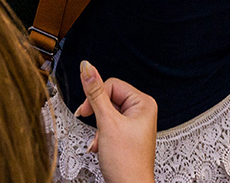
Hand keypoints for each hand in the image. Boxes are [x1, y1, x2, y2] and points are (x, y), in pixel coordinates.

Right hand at [75, 60, 156, 182]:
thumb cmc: (127, 162)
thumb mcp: (107, 123)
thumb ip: (95, 93)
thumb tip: (87, 67)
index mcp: (143, 103)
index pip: (112, 85)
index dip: (96, 98)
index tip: (86, 112)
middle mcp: (141, 111)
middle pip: (108, 99)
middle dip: (98, 117)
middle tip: (96, 129)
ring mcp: (134, 124)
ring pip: (106, 114)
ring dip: (98, 129)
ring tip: (102, 142)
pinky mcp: (127, 135)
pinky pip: (108, 126)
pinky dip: (101, 136)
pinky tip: (101, 147)